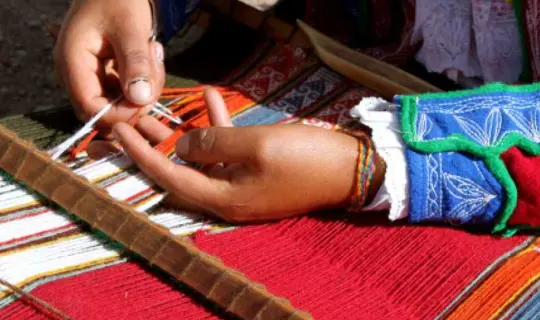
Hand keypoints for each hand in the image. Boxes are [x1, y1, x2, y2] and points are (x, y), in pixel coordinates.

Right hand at [54, 0, 164, 131]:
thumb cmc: (118, 0)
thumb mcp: (130, 27)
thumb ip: (135, 62)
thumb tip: (141, 99)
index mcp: (73, 65)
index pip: (92, 110)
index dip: (122, 113)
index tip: (148, 96)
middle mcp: (77, 76)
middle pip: (108, 112)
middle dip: (138, 99)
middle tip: (154, 65)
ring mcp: (90, 77)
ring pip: (121, 103)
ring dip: (146, 86)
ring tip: (152, 51)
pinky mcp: (105, 76)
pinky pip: (127, 93)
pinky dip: (144, 80)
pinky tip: (149, 54)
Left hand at [90, 88, 383, 221]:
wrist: (352, 169)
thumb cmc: (305, 158)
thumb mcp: (257, 146)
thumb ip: (214, 144)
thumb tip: (182, 146)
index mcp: (224, 199)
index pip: (171, 176)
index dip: (143, 154)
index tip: (119, 132)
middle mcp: (228, 198)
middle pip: (180, 171)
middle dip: (155, 145)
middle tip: (131, 121)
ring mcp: (243, 186)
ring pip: (201, 158)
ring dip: (185, 131)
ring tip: (162, 106)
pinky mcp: (256, 173)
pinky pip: (228, 151)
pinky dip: (217, 127)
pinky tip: (209, 98)